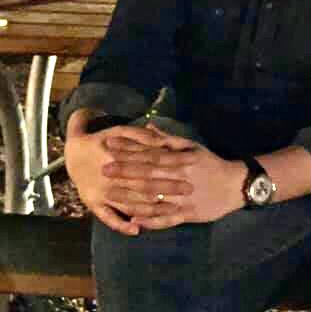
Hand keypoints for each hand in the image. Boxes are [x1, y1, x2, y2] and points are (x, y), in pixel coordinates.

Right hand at [64, 120, 185, 235]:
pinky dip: (121, 225)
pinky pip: (108, 218)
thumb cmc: (101, 141)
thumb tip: (162, 140)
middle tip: (189, 190)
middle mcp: (109, 177)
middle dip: (167, 189)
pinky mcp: (93, 204)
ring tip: (174, 210)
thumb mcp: (119, 131)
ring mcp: (101, 193)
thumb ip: (141, 136)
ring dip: (152, 209)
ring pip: (129, 204)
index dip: (170, 166)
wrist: (70, 154)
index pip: (149, 163)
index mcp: (116, 157)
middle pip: (143, 185)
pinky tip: (137, 230)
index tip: (190, 168)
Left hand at [103, 125, 245, 229]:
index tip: (111, 147)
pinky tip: (133, 219)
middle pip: (149, 176)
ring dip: (131, 197)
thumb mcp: (192, 147)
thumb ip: (169, 139)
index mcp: (182, 161)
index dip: (130, 151)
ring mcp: (183, 199)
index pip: (152, 155)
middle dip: (125, 172)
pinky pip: (166, 219)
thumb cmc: (211, 164)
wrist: (235, 185)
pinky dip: (150, 220)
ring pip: (154, 198)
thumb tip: (148, 126)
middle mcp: (180, 179)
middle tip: (104, 170)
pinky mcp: (187, 214)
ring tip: (110, 194)